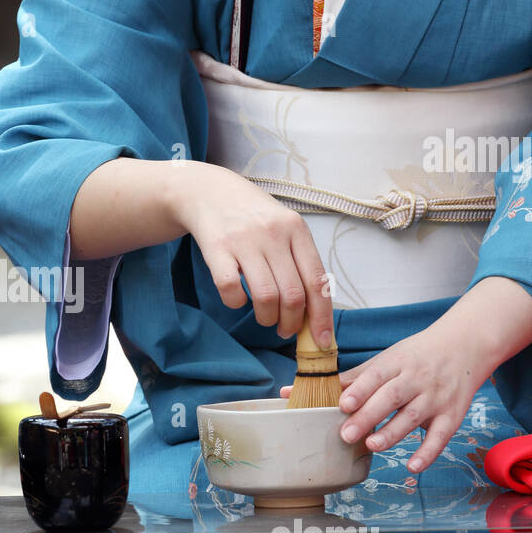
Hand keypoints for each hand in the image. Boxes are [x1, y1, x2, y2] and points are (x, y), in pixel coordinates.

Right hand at [174, 162, 333, 343]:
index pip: (317, 281)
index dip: (321, 316)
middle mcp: (273, 234)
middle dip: (291, 323)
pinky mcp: (217, 248)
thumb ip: (298, 260)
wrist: (209, 192)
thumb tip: (314, 309)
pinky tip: (237, 299)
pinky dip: (236, 303)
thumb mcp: (283, 227)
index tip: (321, 340)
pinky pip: (231, 289)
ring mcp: (244, 241)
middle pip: (293, 295)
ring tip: (264, 318)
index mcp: (296, 229)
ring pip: (266, 297)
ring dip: (266, 318)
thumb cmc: (252, 216)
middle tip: (285, 329)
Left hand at [283, 277, 531, 473]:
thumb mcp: (386, 359)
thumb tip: (295, 389)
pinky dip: (428, 453)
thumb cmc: (415, 355)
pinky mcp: (452, 415)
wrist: (465, 344)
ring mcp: (435, 398)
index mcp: (396, 363)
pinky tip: (412, 466)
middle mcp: (416, 379)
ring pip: (413, 417)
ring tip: (372, 445)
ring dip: (393, 433)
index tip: (342, 404)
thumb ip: (350, 378)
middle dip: (369, 416)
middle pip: (391, 398)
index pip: (375, 376)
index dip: (360, 390)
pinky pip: (441, 436)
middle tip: (346, 434)